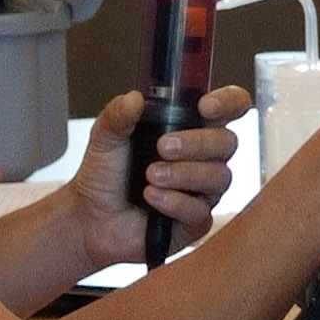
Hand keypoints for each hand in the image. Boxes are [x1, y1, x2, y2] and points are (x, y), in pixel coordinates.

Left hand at [69, 86, 246, 263]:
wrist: (89, 218)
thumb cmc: (104, 175)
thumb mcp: (105, 138)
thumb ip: (118, 115)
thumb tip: (135, 98)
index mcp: (190, 128)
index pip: (230, 107)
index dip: (228, 103)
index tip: (205, 106)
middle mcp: (204, 158)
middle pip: (227, 142)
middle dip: (197, 143)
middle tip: (162, 147)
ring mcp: (203, 191)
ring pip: (219, 177)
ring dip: (183, 174)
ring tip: (150, 176)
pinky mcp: (196, 222)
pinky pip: (201, 211)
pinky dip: (175, 202)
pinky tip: (151, 198)